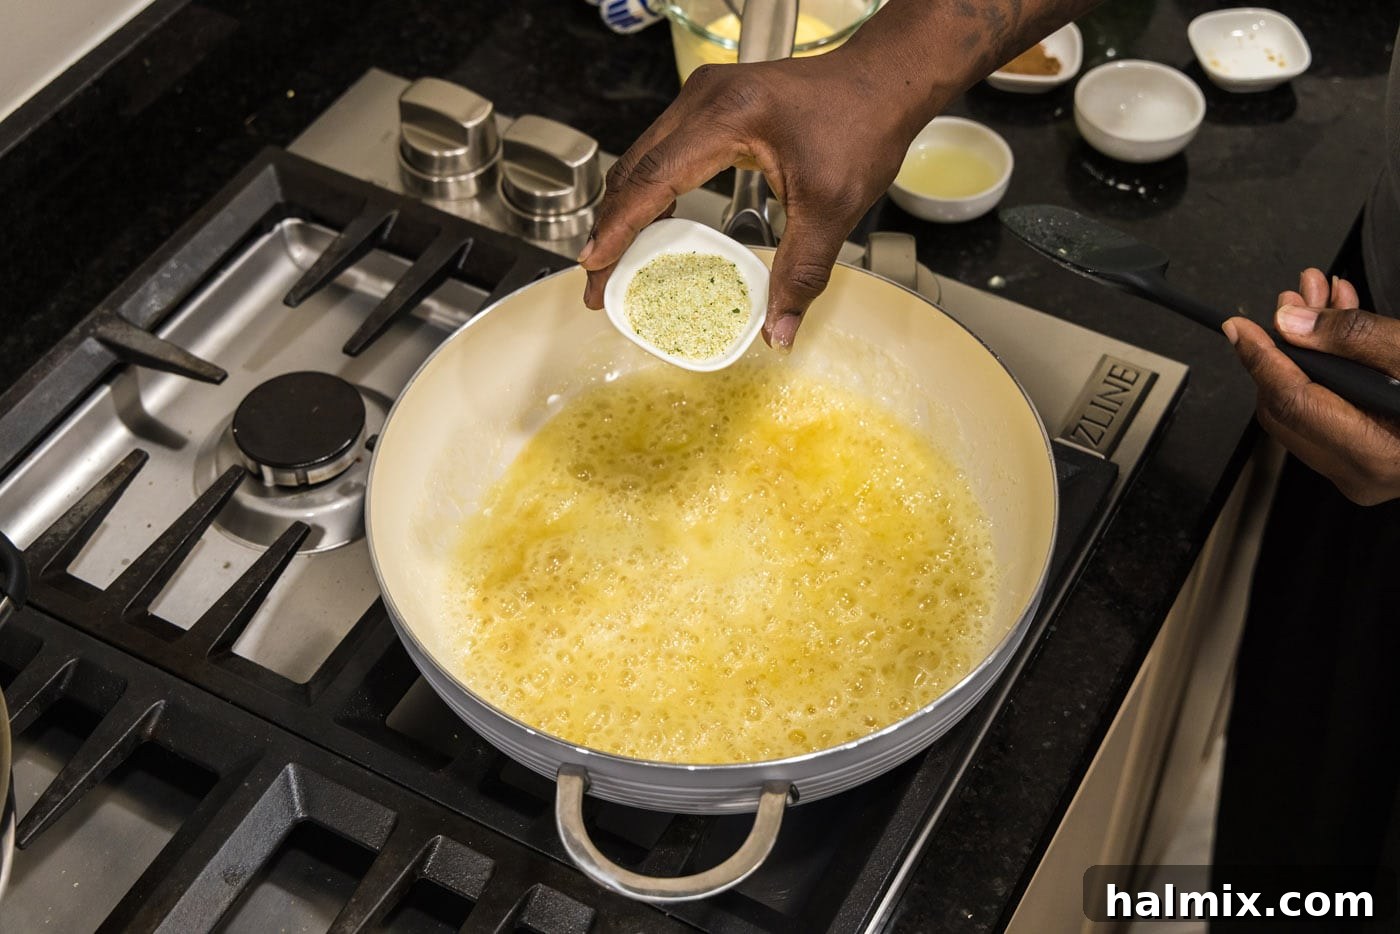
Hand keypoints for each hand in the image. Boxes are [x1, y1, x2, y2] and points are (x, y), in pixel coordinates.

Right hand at [578, 52, 926, 349]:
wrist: (884, 81)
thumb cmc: (864, 123)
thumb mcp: (834, 207)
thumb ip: (801, 271)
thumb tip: (778, 329)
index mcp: (727, 117)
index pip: (654, 178)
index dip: (619, 227)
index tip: (596, 266)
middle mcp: (705, 99)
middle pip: (635, 168)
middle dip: (611, 228)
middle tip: (599, 283)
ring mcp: (705, 98)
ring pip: (644, 158)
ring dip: (626, 210)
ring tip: (614, 260)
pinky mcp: (712, 106)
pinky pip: (664, 151)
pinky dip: (650, 191)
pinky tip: (649, 225)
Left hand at [1224, 268, 1399, 504]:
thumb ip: (1360, 338)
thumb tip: (1294, 322)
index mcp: (1376, 456)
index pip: (1291, 399)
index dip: (1260, 356)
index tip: (1238, 324)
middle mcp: (1361, 475)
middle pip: (1287, 403)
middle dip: (1286, 342)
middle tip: (1297, 293)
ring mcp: (1360, 473)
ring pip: (1302, 403)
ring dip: (1306, 347)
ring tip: (1320, 295)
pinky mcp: (1363, 460)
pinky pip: (1323, 409)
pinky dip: (1325, 366)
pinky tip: (1337, 323)